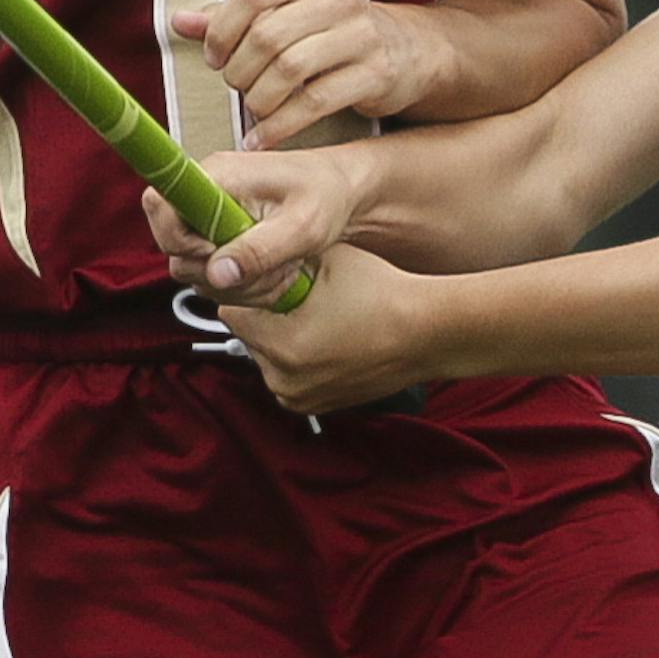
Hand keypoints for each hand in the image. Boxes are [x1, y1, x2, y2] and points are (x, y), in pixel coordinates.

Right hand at [142, 148, 360, 305]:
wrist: (343, 192)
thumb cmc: (328, 195)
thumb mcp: (302, 227)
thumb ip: (258, 250)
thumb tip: (216, 274)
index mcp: (217, 175)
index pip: (159, 203)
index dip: (179, 239)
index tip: (219, 251)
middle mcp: (204, 193)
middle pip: (174, 248)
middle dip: (219, 273)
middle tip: (266, 268)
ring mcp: (209, 217)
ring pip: (194, 269)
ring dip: (237, 284)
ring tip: (278, 269)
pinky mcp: (218, 236)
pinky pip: (213, 275)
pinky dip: (243, 286)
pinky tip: (273, 272)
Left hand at [174, 0, 434, 149]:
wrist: (406, 50)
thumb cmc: (327, 31)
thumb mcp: (283, 13)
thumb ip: (230, 16)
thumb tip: (178, 20)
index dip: (222, 30)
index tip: (215, 58)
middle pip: (267, 36)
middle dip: (240, 70)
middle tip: (236, 87)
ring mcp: (361, 34)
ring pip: (290, 69)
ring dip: (259, 98)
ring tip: (252, 109)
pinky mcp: (376, 73)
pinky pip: (316, 102)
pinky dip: (281, 126)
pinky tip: (263, 138)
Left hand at [221, 245, 441, 413]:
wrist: (427, 332)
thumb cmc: (384, 294)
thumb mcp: (321, 258)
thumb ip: (275, 257)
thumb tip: (244, 252)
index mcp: (281, 345)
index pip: (231, 312)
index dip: (250, 291)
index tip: (270, 282)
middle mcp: (285, 379)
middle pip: (247, 335)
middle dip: (266, 315)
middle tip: (302, 298)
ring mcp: (299, 396)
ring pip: (264, 355)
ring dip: (280, 337)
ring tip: (319, 318)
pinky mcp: (313, 405)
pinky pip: (286, 373)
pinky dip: (297, 357)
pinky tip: (327, 337)